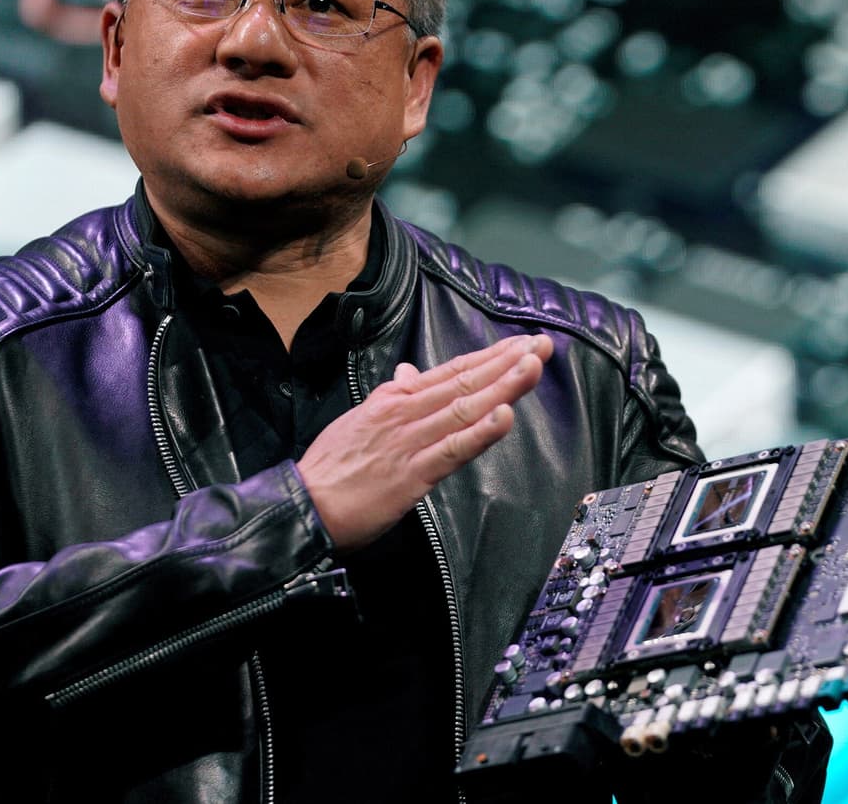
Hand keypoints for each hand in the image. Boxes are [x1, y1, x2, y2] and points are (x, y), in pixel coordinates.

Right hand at [298, 333, 554, 551]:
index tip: (521, 343)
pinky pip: (453, 450)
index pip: (451, 371)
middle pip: (465, 382)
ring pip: (466, 408)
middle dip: (507, 362)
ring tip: (534, 366)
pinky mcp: (413, 474)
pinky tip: (506, 416)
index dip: (489, 356)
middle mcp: (407, 412)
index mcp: (396, 399)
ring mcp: (412, 441)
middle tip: (543, 344)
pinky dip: (481, 432)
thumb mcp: (360, 417)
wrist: (304, 504)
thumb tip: (411, 372)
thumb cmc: (331, 465)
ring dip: (503, 386)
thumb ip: (391, 394)